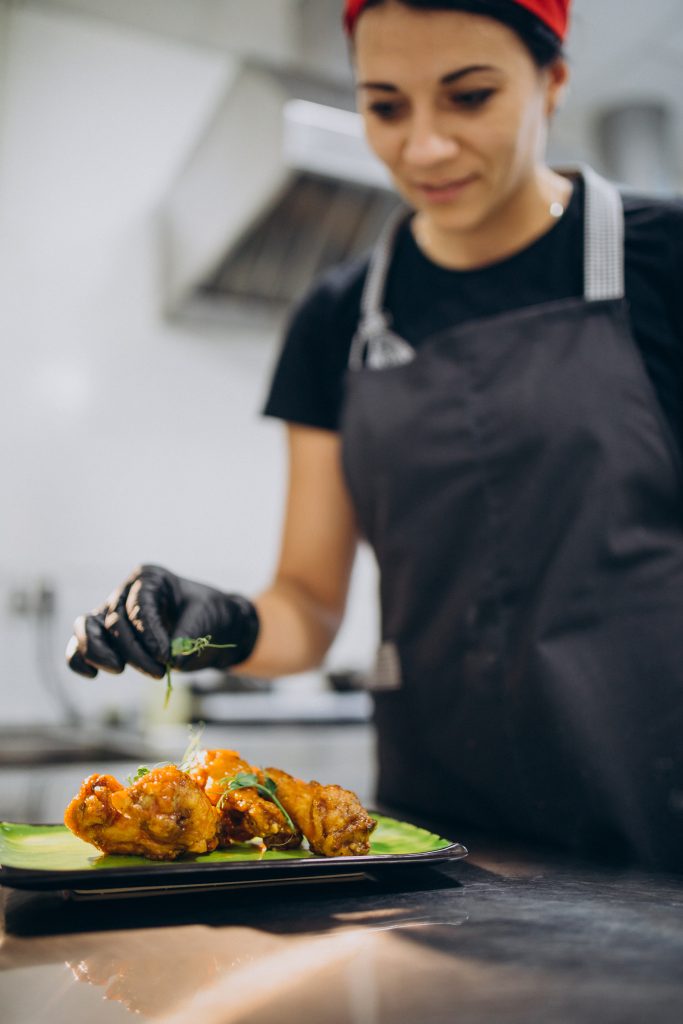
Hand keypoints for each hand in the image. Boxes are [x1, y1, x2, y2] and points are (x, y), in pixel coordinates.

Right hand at [66, 564, 258, 679]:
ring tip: (118, 669)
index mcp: (151, 579)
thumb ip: (188, 636)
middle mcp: (126, 591)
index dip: (148, 632)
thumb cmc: (209, 615)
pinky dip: (79, 659)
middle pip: (115, 620)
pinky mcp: (106, 637)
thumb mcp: (207, 617)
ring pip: (87, 627)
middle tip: (159, 673)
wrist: (212, 628)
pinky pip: (79, 645)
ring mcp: (112, 613)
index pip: (139, 603)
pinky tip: (91, 674)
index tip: (165, 656)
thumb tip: (171, 659)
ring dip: (97, 650)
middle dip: (134, 651)